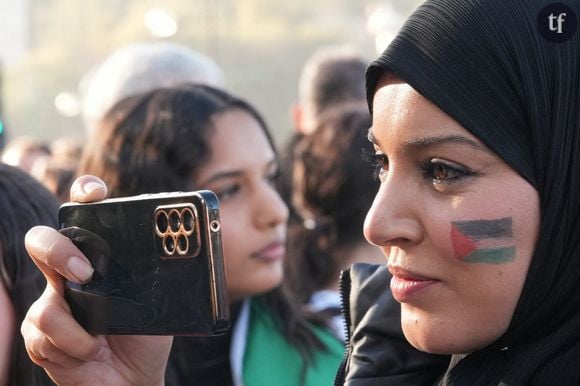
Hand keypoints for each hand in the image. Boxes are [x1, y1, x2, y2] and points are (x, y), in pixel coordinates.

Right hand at [21, 176, 171, 385]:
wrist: (135, 378)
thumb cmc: (147, 335)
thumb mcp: (162, 301)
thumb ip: (156, 276)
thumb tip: (174, 252)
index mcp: (101, 258)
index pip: (85, 215)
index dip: (84, 194)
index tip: (94, 194)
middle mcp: (71, 273)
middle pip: (43, 241)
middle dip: (57, 250)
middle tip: (85, 272)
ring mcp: (54, 303)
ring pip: (45, 302)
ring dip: (78, 328)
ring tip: (100, 341)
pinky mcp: (41, 335)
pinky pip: (45, 335)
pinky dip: (75, 348)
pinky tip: (89, 354)